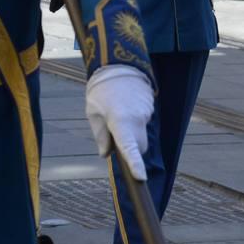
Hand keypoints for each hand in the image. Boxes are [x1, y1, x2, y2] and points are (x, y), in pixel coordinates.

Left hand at [84, 65, 154, 180]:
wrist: (119, 65)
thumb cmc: (101, 91)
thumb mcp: (93, 113)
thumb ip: (100, 135)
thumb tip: (105, 153)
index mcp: (120, 122)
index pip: (129, 148)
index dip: (135, 164)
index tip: (141, 177)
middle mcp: (136, 119)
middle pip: (139, 146)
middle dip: (130, 147)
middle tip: (112, 132)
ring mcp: (146, 113)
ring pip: (141, 134)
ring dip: (132, 132)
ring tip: (118, 112)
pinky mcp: (150, 107)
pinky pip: (143, 121)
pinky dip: (136, 120)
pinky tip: (126, 105)